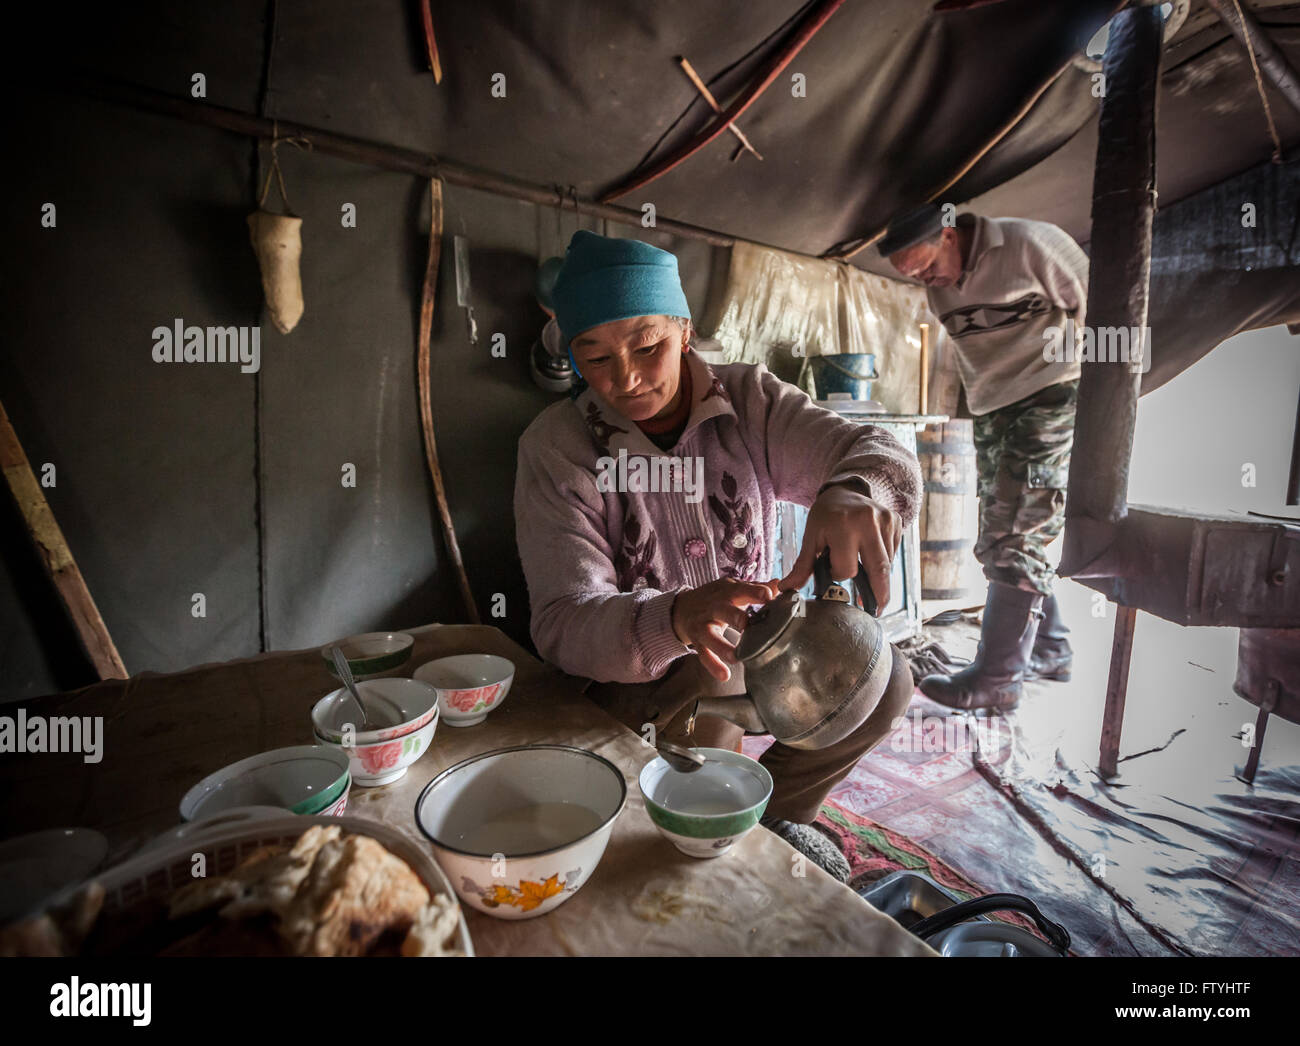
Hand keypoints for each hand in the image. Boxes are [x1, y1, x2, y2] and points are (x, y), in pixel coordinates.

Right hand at [671, 578, 778, 681]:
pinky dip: (713, 665)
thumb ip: (755, 589)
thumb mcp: (732, 589)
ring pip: (711, 636)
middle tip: (746, 623)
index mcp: (727, 593)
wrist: (683, 608)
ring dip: (722, 646)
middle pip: (723, 611)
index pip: (741, 590)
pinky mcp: (697, 642)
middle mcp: (714, 608)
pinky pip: (704, 655)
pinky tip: (724, 675)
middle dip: (735, 616)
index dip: (754, 592)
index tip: (768, 596)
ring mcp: (703, 626)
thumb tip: (781, 585)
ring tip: (736, 657)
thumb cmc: (716, 598)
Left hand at [778, 483, 901, 611]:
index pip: (848, 568)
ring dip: (878, 573)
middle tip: (876, 611)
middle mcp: (868, 521)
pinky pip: (894, 551)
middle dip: (880, 594)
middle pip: (879, 569)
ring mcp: (886, 520)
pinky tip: (871, 552)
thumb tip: (787, 589)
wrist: (844, 490)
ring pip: (887, 562)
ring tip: (863, 564)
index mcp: (843, 525)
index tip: (834, 568)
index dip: (840, 573)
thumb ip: (803, 565)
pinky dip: (885, 560)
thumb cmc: (825, 516)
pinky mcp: (896, 521)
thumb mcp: (811, 537)